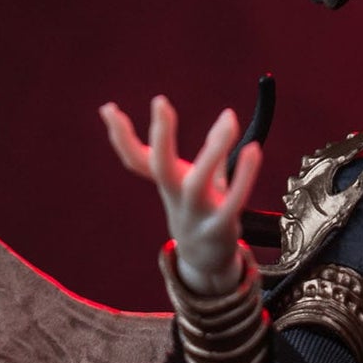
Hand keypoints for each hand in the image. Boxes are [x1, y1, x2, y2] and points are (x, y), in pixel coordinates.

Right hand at [99, 95, 261, 295]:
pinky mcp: (221, 228)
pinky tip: (255, 150)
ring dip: (213, 151)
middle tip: (160, 101)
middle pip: (161, 167)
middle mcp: (176, 198)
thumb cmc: (203, 212)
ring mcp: (196, 215)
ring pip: (198, 183)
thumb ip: (212, 150)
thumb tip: (227, 117)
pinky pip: (233, 202)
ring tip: (229, 118)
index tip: (107, 108)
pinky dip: (244, 177)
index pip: (135, 159)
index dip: (120, 136)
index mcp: (166, 183)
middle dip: (160, 136)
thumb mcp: (200, 181)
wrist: (206, 262)